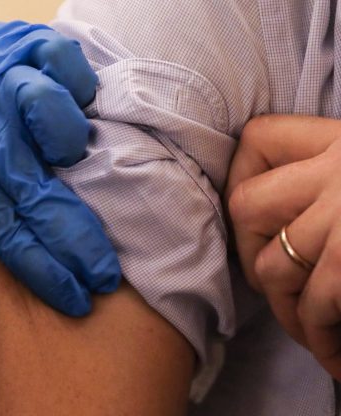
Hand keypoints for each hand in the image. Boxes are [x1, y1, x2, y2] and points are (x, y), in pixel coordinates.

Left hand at [0, 0, 120, 315]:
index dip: (44, 270)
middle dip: (78, 243)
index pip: (7, 231)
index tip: (75, 297)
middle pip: (38, 194)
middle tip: (104, 273)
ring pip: (49, 113)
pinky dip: (78, 82)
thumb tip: (2, 265)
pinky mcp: (22, 43)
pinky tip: (79, 102)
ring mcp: (3, 82)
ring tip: (71, 156)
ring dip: (68, 141)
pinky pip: (63, 62)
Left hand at [226, 114, 340, 378]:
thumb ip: (331, 176)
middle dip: (251, 253)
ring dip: (285, 310)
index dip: (242, 174)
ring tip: (311, 333)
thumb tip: (284, 227)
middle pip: (246, 206)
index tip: (257, 214)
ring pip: (274, 264)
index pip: (258, 140)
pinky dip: (321, 336)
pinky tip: (336, 357)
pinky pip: (317, 301)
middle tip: (276, 285)